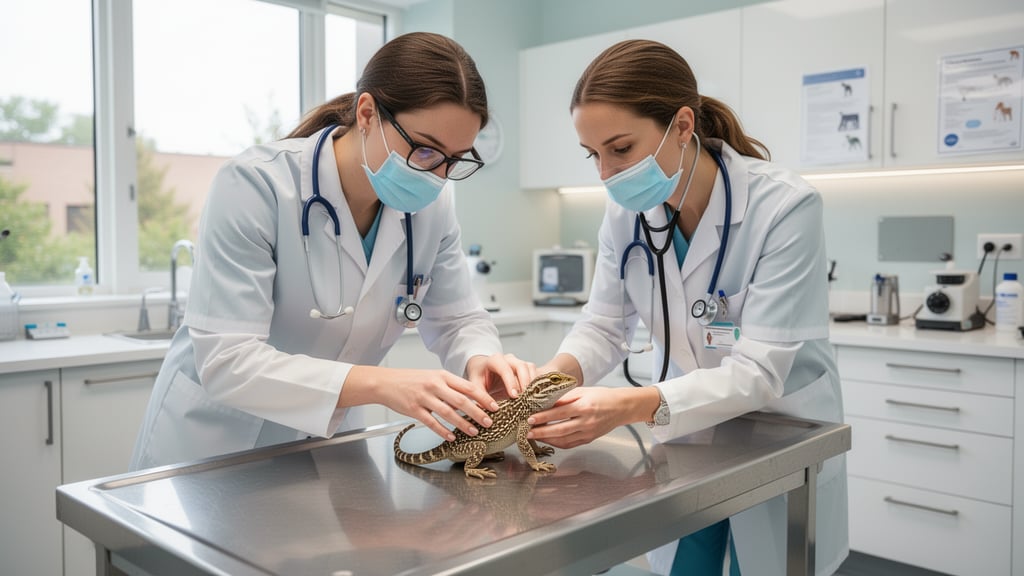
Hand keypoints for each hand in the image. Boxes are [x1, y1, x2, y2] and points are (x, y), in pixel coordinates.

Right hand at [346, 366, 498, 441]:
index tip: (495, 406)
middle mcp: (434, 385)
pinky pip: (431, 422)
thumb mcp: (433, 377)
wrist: (386, 382)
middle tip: (490, 422)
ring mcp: (424, 397)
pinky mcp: (413, 409)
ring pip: (448, 412)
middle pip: (461, 400)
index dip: (483, 397)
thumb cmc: (412, 380)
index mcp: (442, 375)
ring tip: (474, 432)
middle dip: (478, 412)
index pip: (468, 386)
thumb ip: (450, 386)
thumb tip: (471, 399)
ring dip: (463, 423)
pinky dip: (442, 430)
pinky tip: (451, 437)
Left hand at [465, 353, 535, 400]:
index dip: (510, 382)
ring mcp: (518, 362)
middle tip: (525, 398)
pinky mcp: (525, 368)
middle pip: (521, 366)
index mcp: (494, 360)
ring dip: (531, 383)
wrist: (483, 370)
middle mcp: (508, 359)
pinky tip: (532, 396)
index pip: (505, 369)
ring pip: (530, 368)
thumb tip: (492, 409)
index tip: (514, 396)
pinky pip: (534, 372)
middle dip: (524, 382)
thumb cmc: (480, 377)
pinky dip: (535, 384)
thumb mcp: (476, 386)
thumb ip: (481, 396)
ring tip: (530, 398)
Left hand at [526, 386, 633, 448]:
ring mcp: (589, 433)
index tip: (530, 418)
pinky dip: (558, 443)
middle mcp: (587, 421)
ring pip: (564, 440)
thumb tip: (545, 402)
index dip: (544, 417)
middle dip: (542, 432)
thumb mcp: (582, 391)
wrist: (621, 407)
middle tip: (527, 432)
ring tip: (534, 436)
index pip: (559, 413)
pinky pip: (570, 444)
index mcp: (584, 406)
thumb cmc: (601, 396)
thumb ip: (564, 398)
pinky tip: (548, 439)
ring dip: (547, 439)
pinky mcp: (589, 439)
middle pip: (560, 430)